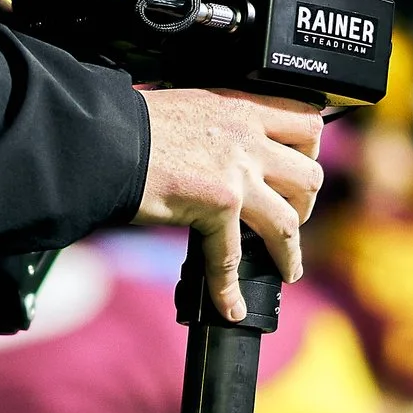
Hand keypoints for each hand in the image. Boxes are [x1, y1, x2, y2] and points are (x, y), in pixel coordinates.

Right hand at [134, 88, 325, 321]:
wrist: (102, 139)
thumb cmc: (132, 124)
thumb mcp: (190, 108)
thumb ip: (217, 125)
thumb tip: (220, 150)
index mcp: (242, 107)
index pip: (307, 121)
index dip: (310, 150)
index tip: (301, 165)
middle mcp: (248, 137)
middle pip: (309, 174)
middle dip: (305, 202)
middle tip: (289, 215)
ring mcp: (237, 172)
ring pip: (289, 220)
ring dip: (289, 249)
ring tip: (284, 265)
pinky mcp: (219, 204)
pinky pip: (233, 258)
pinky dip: (230, 289)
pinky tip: (229, 306)